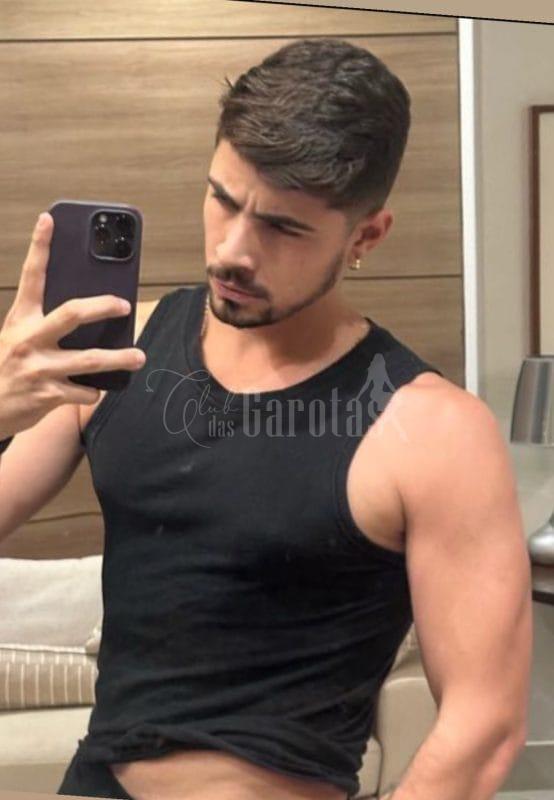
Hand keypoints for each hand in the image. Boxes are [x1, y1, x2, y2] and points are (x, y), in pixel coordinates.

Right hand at [0, 212, 145, 437]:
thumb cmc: (7, 367)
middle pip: (72, 314)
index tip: (50, 220)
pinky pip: (85, 390)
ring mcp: (39, 368)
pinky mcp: (48, 394)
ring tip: (139, 356)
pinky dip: (95, 391)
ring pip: (89, 360)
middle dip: (103, 307)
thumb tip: (87, 313)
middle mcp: (29, 340)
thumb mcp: (16, 337)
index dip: (40, 247)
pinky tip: (95, 388)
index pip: (31, 276)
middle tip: (124, 305)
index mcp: (20, 320)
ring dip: (119, 358)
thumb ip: (44, 324)